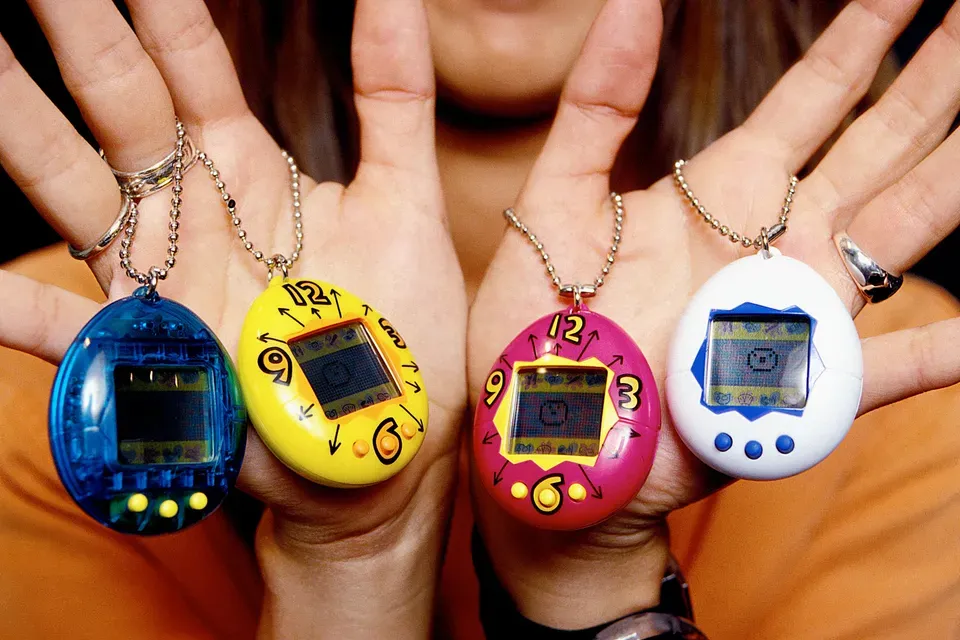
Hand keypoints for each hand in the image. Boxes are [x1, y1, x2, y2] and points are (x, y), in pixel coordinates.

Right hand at [0, 0, 464, 636]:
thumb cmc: (402, 328)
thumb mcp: (409, 199)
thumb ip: (395, 95)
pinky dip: (11, 309)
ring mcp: (160, 279)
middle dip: (76, 30)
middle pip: (118, 103)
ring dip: (18, 130)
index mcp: (249, 168)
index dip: (157, 2)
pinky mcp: (148, 354)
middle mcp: (191, 212)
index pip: (190, 62)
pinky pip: (62, 331)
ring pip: (71, 188)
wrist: (384, 443)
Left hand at [469, 0, 959, 628]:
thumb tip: (633, 1)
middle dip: (937, 80)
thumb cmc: (537, 328)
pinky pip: (884, 371)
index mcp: (723, 192)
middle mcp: (774, 241)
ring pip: (907, 228)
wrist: (541, 437)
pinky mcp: (795, 388)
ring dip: (959, 175)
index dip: (863, 38)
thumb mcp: (554, 204)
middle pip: (882, 143)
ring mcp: (793, 310)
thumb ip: (596, 107)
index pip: (814, 97)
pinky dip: (938, 352)